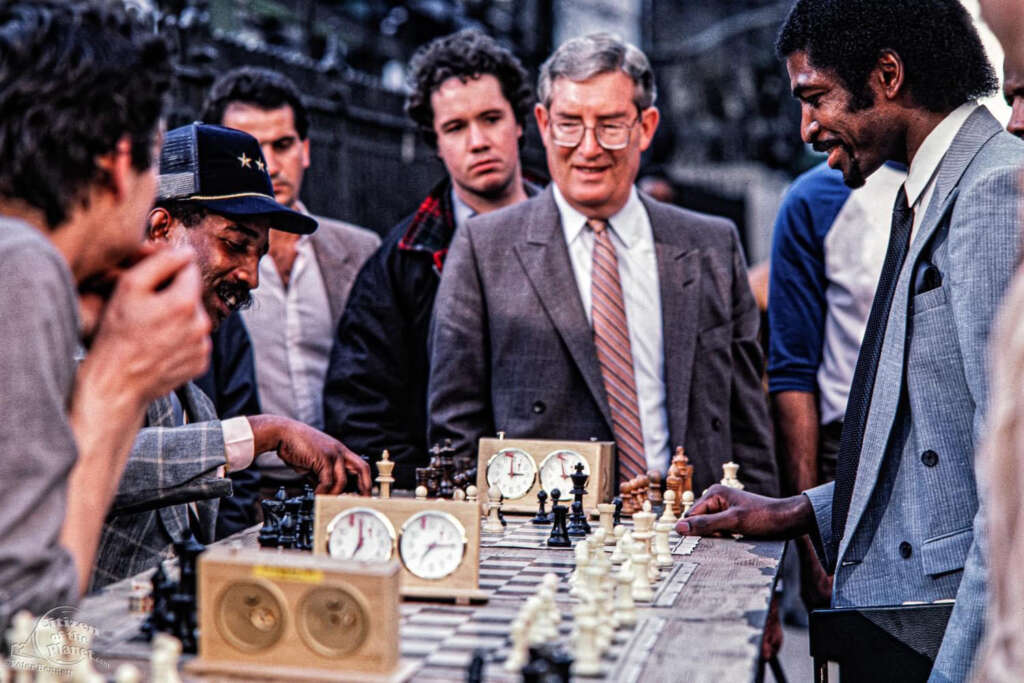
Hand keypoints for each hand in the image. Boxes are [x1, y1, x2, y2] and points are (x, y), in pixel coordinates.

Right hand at [83, 246, 210, 406]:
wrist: (117, 383)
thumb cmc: (117, 334)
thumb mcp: (129, 288)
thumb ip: (160, 262)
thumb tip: (186, 251)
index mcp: (186, 302)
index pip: (189, 268)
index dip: (168, 271)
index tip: (151, 284)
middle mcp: (202, 324)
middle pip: (192, 295)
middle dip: (173, 296)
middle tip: (146, 310)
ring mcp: (203, 346)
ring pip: (194, 318)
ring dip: (178, 319)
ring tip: (151, 331)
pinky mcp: (201, 363)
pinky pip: (194, 341)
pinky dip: (180, 340)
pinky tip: (159, 347)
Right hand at [251, 416, 371, 494]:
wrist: (283, 433)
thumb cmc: (296, 446)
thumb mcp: (313, 464)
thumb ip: (321, 476)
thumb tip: (325, 492)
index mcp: (340, 451)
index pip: (360, 466)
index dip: (364, 480)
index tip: (364, 494)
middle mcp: (340, 451)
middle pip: (362, 468)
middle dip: (365, 486)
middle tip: (362, 502)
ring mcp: (333, 453)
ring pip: (342, 480)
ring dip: (335, 495)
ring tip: (328, 503)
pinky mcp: (323, 457)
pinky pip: (327, 480)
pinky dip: (323, 491)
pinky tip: (317, 495)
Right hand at [674, 485, 812, 538]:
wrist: (789, 520)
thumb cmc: (763, 517)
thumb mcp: (733, 522)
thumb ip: (705, 525)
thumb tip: (679, 528)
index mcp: (714, 493)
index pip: (691, 515)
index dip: (695, 530)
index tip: (706, 540)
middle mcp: (717, 498)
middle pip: (699, 521)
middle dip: (707, 534)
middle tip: (726, 537)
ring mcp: (724, 508)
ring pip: (708, 528)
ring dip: (716, 537)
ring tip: (733, 537)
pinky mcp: (732, 518)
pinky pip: (718, 530)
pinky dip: (723, 537)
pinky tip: (734, 539)